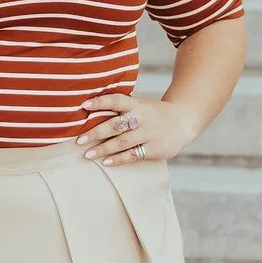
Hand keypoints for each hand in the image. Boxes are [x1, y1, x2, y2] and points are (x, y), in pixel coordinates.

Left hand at [78, 93, 197, 166]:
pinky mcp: (154, 149)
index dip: (100, 102)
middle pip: (116, 124)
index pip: (116, 100)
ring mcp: (149, 134)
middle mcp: (142, 118)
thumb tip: (90, 105)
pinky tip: (106, 162)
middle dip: (95, 132)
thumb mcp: (140, 104)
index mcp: (136, 104)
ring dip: (103, 149)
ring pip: (122, 142)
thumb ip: (121, 105)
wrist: (183, 121)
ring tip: (87, 155)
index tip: (83, 106)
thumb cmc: (152, 113)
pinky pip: (133, 155)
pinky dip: (119, 159)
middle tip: (79, 140)